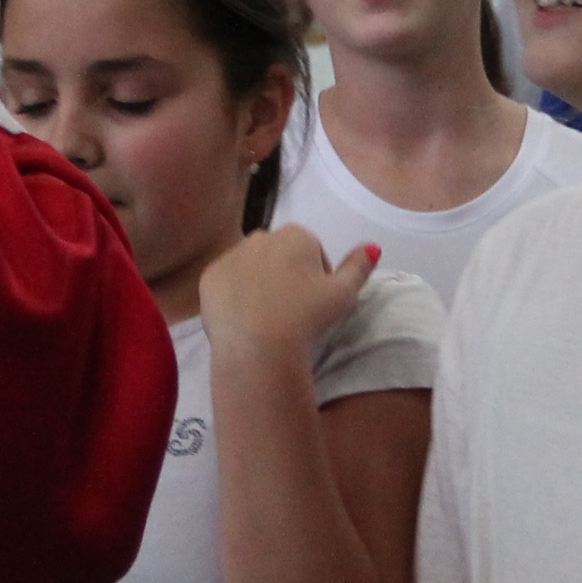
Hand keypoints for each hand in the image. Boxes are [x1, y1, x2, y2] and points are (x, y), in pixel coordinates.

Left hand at [202, 226, 376, 365]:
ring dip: (259, 284)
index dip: (317, 278)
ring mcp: (230, 255)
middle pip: (279, 255)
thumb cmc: (307, 317)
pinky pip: (225, 283)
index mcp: (296, 235)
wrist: (258, 347)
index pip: (311, 251)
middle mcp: (260, 236)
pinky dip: (234, 296)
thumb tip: (373, 246)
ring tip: (266, 318)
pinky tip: (243, 319)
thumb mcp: (343, 294)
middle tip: (291, 312)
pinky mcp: (208, 277)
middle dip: (286, 276)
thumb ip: (359, 266)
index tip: (314, 303)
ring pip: (250, 267)